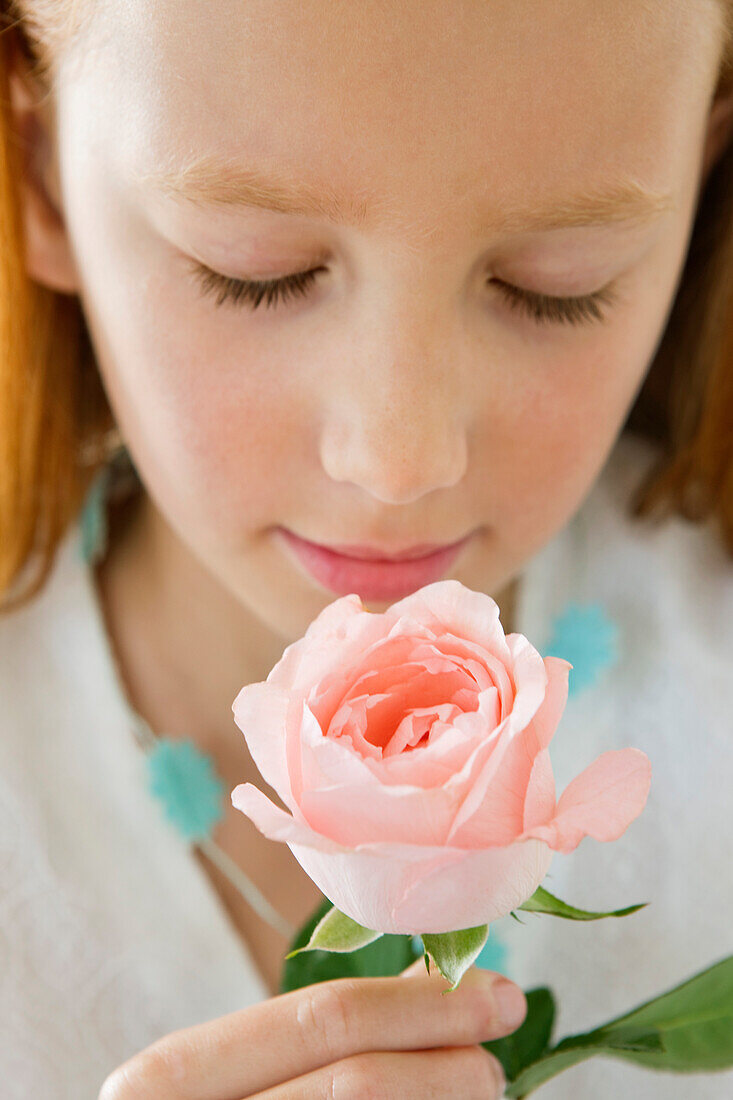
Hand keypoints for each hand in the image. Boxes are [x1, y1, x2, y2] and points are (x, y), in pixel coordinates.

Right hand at [98, 958, 525, 1097]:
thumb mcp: (230, 1073)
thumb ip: (313, 1035)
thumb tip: (435, 982)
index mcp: (172, 1074)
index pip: (324, 1018)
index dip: (422, 1004)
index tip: (498, 995)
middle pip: (358, 1083)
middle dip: (446, 1064)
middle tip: (494, 1063)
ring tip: (474, 1089)